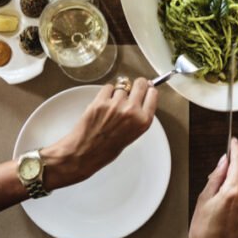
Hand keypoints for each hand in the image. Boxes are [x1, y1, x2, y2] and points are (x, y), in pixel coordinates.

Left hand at [40, 78, 156, 188]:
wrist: (84, 154)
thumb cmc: (106, 150)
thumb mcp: (132, 135)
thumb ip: (138, 117)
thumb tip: (140, 99)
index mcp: (142, 121)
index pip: (152, 94)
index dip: (148, 89)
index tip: (146, 87)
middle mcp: (131, 111)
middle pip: (140, 84)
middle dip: (136, 85)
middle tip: (131, 88)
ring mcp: (115, 105)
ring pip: (122, 86)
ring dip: (118, 93)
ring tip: (111, 106)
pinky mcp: (100, 101)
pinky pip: (108, 88)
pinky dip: (106, 93)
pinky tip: (103, 104)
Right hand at [189, 138, 237, 237]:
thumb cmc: (203, 231)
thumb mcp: (204, 199)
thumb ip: (217, 176)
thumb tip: (225, 160)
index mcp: (232, 192)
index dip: (237, 150)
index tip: (234, 143)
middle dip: (235, 175)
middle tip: (221, 186)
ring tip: (227, 205)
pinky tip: (234, 213)